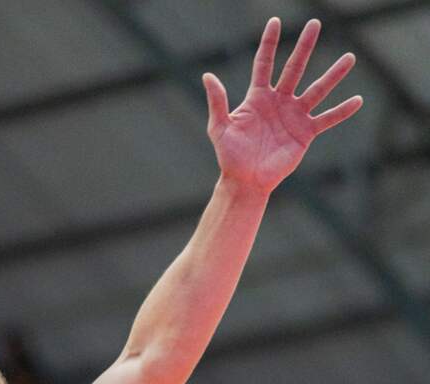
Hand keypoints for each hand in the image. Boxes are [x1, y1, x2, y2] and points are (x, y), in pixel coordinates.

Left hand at [203, 18, 362, 193]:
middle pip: (294, 68)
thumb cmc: (230, 155)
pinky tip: (357, 100)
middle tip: (316, 24)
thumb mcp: (220, 127)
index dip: (269, 43)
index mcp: (257, 97)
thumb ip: (217, 101)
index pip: (264, 64)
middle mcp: (279, 101)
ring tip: (350, 58)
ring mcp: (294, 116)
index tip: (275, 22)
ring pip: (317, 90)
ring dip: (333, 75)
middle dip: (304, 46)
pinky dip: (341, 111)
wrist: (246, 180)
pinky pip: (327, 119)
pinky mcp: (305, 133)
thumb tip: (208, 75)